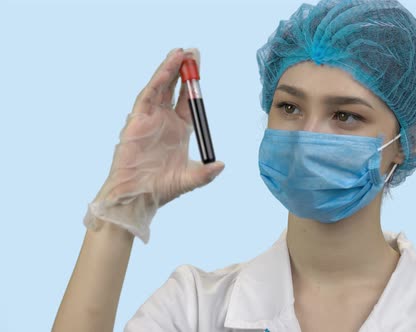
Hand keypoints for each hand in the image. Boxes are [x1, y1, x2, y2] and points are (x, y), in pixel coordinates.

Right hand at [84, 48, 223, 243]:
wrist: (138, 196)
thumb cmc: (162, 189)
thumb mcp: (190, 179)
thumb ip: (206, 173)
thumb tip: (221, 165)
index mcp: (179, 129)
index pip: (188, 100)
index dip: (194, 84)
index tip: (200, 66)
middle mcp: (165, 120)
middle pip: (175, 88)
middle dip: (183, 70)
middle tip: (192, 51)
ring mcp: (150, 119)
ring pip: (161, 87)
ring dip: (170, 69)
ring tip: (180, 52)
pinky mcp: (137, 120)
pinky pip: (149, 96)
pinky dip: (158, 80)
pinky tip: (168, 68)